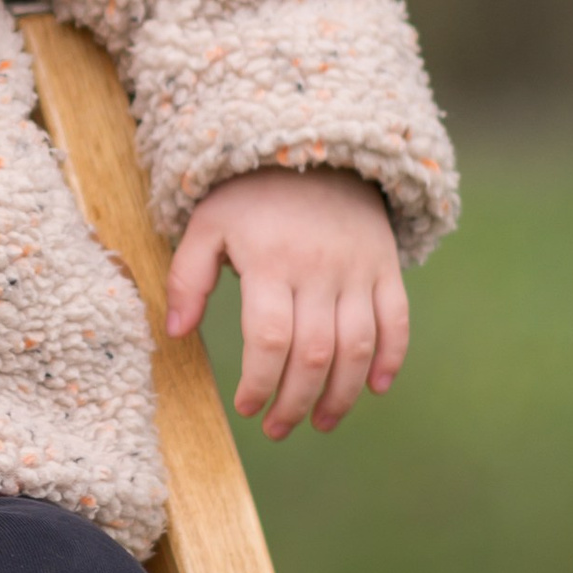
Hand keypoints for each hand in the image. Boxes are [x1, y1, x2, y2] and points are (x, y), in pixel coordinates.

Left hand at [164, 166, 407, 441]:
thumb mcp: (207, 223)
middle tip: (277, 428)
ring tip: (320, 421)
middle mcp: (318, 268)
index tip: (246, 408)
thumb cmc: (250, 193)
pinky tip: (374, 389)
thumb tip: (175, 333)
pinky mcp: (385, 266)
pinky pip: (397, 320)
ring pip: (358, 347)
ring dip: (342, 395)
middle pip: (314, 354)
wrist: (313, 143)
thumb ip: (187, 277)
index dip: (260, 383)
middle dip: (295, 402)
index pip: (270, 340)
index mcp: (269, 261)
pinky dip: (391, 360)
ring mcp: (357, 268)